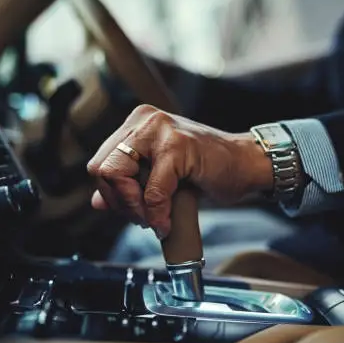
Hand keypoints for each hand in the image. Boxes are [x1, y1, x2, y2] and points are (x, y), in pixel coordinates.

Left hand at [86, 104, 273, 237]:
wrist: (246, 165)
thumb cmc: (207, 170)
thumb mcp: (160, 176)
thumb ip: (129, 184)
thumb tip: (98, 202)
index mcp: (137, 124)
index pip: (99, 163)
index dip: (111, 194)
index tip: (133, 211)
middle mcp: (145, 121)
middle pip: (102, 169)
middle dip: (119, 202)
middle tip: (142, 219)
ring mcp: (161, 130)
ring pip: (118, 176)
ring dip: (135, 209)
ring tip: (155, 219)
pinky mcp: (177, 146)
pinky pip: (152, 191)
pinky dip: (157, 214)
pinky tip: (166, 222)